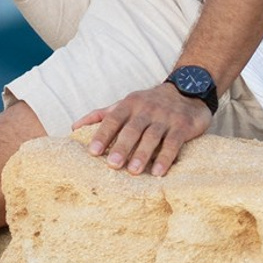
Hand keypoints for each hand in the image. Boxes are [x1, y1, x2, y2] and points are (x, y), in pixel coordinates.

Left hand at [77, 81, 211, 176]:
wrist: (188, 90)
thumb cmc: (149, 103)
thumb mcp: (126, 104)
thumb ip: (102, 115)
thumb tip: (74, 128)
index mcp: (129, 104)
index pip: (113, 119)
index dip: (102, 134)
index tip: (92, 151)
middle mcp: (146, 109)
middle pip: (132, 129)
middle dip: (122, 146)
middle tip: (112, 165)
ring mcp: (165, 117)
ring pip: (152, 136)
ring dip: (142, 154)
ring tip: (134, 171)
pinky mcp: (182, 126)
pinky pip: (173, 142)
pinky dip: (165, 157)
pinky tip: (158, 172)